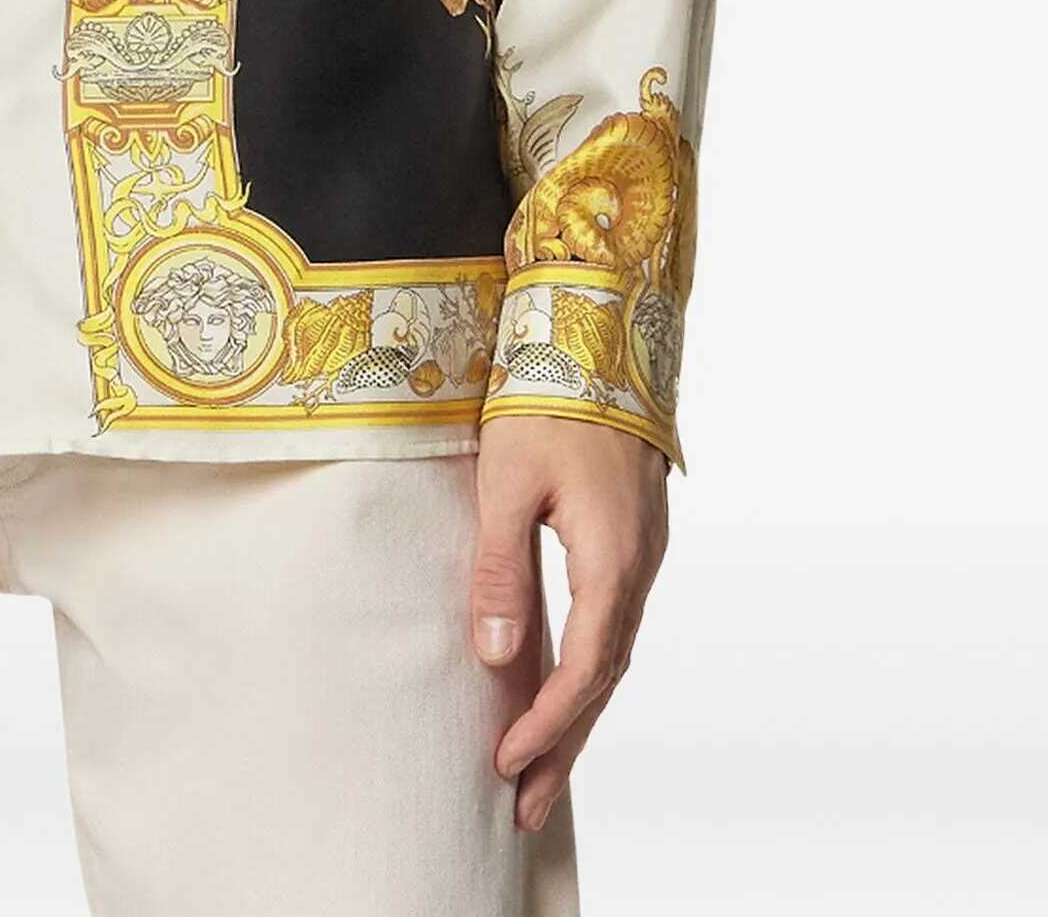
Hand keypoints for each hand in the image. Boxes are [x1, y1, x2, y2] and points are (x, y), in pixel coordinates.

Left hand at [469, 413, 668, 833]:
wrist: (602, 332)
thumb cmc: (549, 397)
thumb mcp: (509, 479)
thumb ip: (501, 567)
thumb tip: (498, 656)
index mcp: (613, 559)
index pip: (583, 668)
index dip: (546, 724)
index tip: (505, 766)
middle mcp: (639, 566)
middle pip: (605, 679)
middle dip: (564, 745)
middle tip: (524, 807)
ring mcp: (641, 554)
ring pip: (612, 655)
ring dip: (576, 714)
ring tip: (538, 770)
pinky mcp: (631, 540)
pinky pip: (612, 625)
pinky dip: (587, 671)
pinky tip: (561, 690)